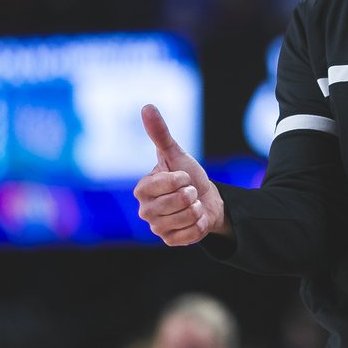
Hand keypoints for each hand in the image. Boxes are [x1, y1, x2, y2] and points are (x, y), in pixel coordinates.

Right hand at [133, 103, 229, 244]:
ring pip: (187, 216)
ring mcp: (156, 228)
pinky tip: (195, 219)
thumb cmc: (188, 175)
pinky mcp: (170, 241)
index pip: (168, 183)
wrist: (205, 198)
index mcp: (142, 189)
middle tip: (189, 192)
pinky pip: (192, 233)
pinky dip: (200, 224)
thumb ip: (160, 133)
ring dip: (197, 208)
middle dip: (191, 193)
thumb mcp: (176, 154)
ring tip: (192, 205)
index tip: (183, 177)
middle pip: (178, 201)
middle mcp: (144, 210)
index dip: (182, 178)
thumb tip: (147, 106)